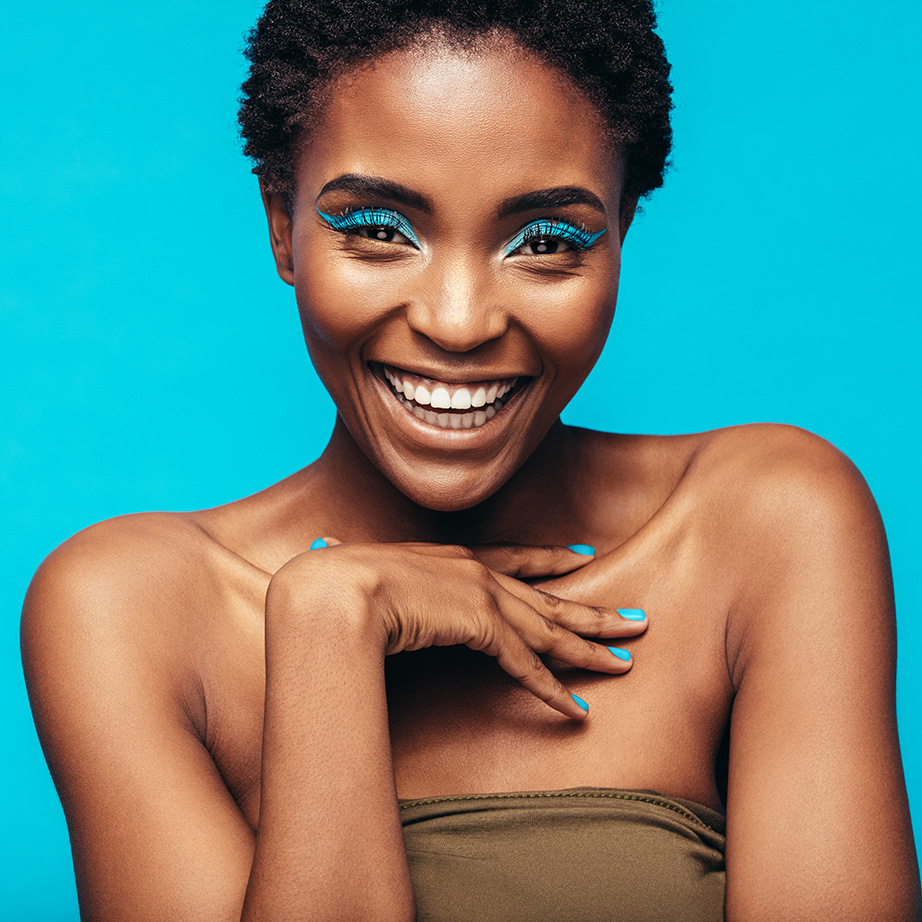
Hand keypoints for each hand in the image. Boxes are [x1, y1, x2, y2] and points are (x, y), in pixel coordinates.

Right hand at [300, 540, 647, 719]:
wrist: (336, 588)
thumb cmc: (335, 577)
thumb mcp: (352, 564)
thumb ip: (349, 558)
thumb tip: (320, 544)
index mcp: (453, 557)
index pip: (515, 557)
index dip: (552, 559)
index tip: (582, 557)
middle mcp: (478, 573)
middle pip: (549, 598)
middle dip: (593, 612)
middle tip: (634, 619)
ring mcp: (485, 598)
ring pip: (550, 630)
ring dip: (589, 649)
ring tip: (625, 662)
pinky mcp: (483, 629)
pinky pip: (527, 666)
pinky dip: (552, 689)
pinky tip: (576, 708)